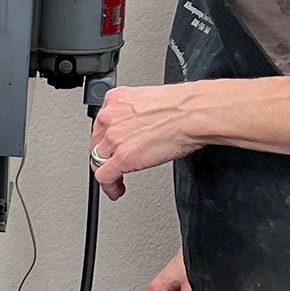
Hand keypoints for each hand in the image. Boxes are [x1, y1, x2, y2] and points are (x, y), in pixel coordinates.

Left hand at [87, 82, 205, 198]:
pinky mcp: (123, 158)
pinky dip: (109, 187)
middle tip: (113, 166)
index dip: (105, 140)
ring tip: (116, 181)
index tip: (111, 148)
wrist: (193, 113)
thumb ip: (134, 113)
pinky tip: (116, 190)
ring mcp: (114, 138)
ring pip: (97, 160)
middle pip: (96, 143)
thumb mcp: (147, 101)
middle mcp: (110, 117)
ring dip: (107, 172)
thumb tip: (137, 126)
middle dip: (104, 156)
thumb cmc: (181, 106)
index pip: (101, 125)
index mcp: (115, 100)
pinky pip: (104, 177)